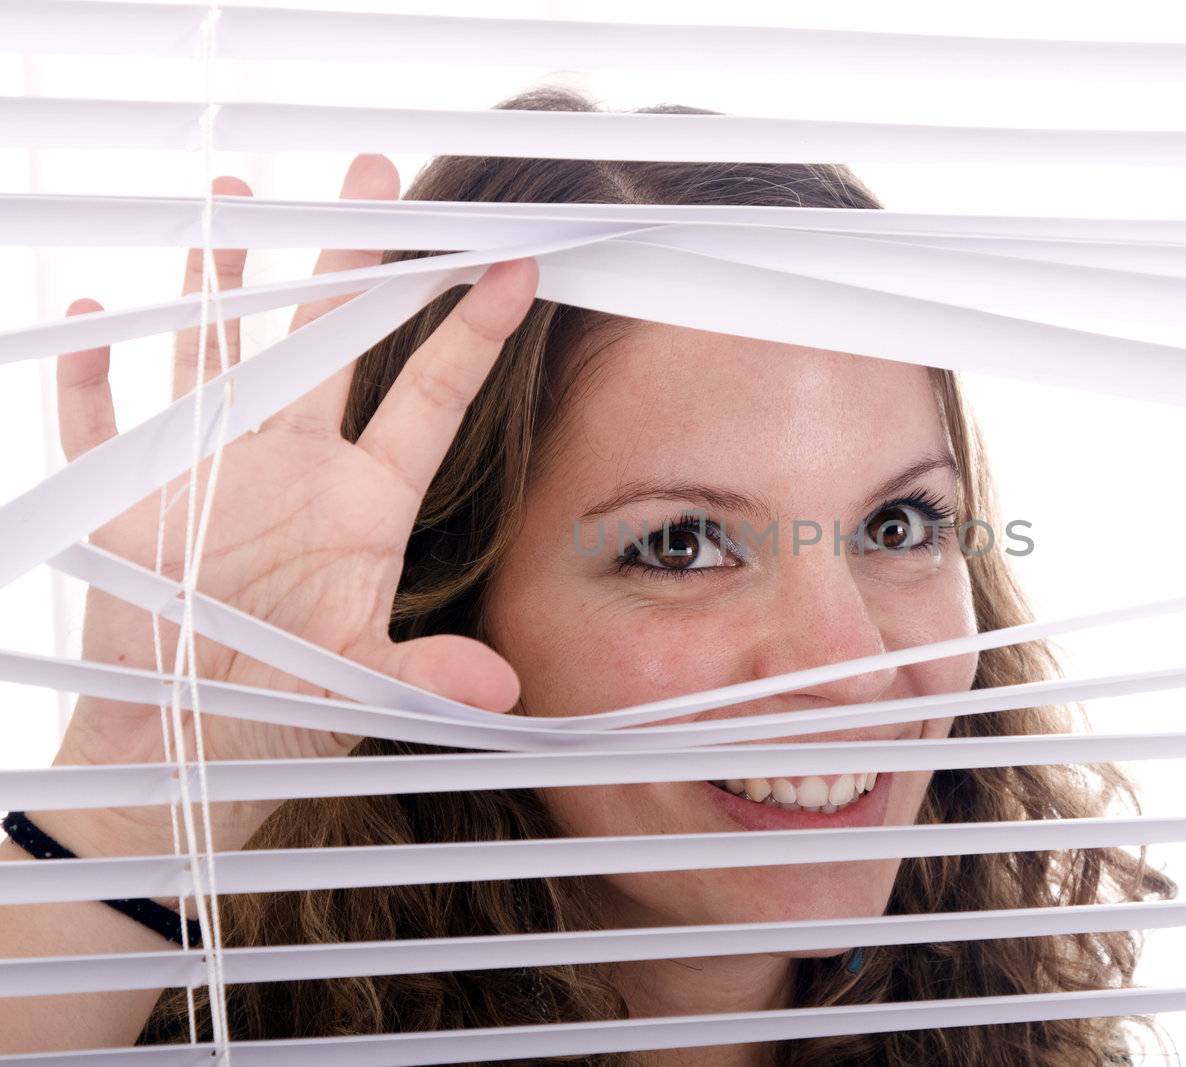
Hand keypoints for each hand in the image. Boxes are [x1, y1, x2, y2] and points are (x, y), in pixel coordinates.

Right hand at [48, 155, 537, 854]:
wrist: (179, 745)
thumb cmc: (280, 713)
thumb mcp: (359, 691)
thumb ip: (426, 676)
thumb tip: (504, 686)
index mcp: (363, 500)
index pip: (430, 397)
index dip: (469, 331)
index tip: (515, 264)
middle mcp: (295, 464)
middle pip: (332, 342)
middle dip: (353, 260)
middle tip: (375, 175)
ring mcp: (210, 469)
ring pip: (219, 352)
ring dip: (221, 282)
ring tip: (236, 196)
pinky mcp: (126, 496)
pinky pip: (100, 421)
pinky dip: (90, 373)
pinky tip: (88, 312)